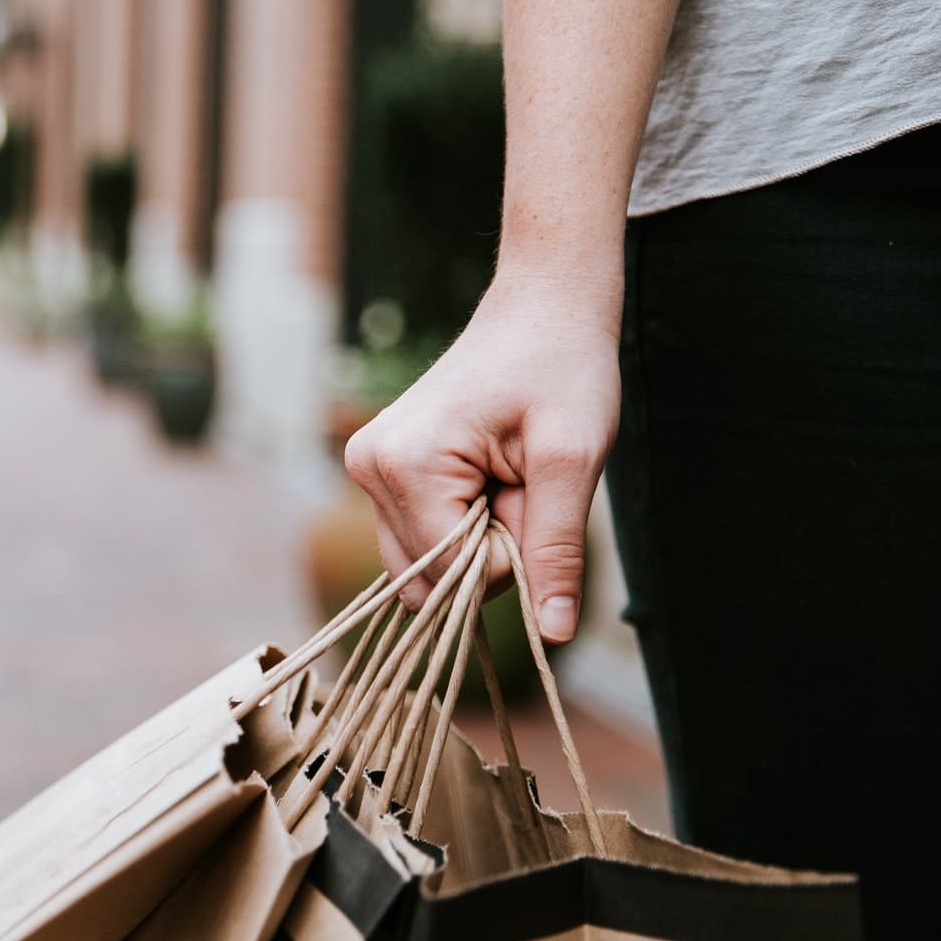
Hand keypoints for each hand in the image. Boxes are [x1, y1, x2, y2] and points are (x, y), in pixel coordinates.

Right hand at [343, 272, 620, 643]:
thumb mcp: (573, 459)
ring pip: (421, 566)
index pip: (452, 575)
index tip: (533, 492)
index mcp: (402, 465)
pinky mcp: (377, 470)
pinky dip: (461, 526)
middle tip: (521, 485)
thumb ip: (557, 549)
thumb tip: (555, 633)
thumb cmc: (563, 368)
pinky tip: (486, 476)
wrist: (543, 307)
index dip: (509, 555)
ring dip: (475, 542)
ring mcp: (367, 469)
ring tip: (504, 476)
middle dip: (487, 553)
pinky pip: (417, 539)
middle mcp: (367, 469)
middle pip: (428, 579)